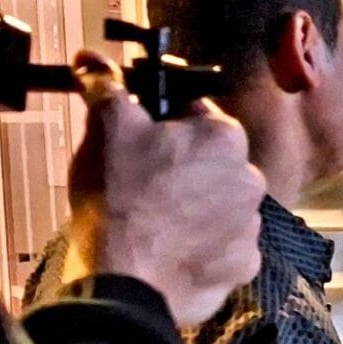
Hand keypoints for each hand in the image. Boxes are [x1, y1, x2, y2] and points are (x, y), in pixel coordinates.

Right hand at [62, 54, 263, 325]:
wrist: (126, 282)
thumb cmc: (118, 199)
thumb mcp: (105, 129)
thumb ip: (106, 88)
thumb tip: (91, 60)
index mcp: (225, 136)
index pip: (195, 113)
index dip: (163, 123)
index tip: (141, 138)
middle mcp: (251, 179)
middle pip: (211, 163)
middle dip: (182, 168)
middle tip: (143, 184)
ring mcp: (250, 228)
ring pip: (219, 206)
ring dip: (195, 209)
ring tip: (156, 223)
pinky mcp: (242, 268)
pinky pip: (223, 248)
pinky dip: (202, 248)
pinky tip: (172, 252)